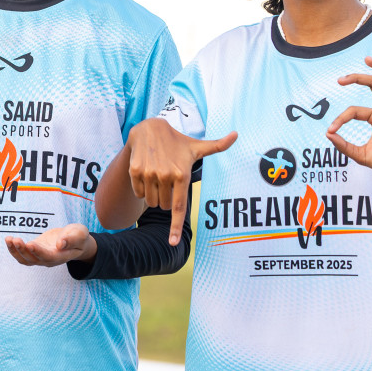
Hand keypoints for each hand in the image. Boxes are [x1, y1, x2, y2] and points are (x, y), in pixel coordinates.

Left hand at [5, 224, 96, 266]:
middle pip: (33, 260)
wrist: (75, 239)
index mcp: (60, 256)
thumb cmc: (78, 236)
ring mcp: (40, 257)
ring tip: (9, 239)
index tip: (30, 244)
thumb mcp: (79, 234)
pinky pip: (22, 254)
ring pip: (25, 259)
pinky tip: (9, 240)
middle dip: (23, 250)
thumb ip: (71, 239)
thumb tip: (60, 244)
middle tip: (16, 239)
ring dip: (15, 251)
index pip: (48, 257)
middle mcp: (49, 260)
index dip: (38, 252)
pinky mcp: (34, 251)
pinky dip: (14, 249)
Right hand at [127, 117, 236, 244]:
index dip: (175, 227)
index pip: (179, 207)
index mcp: (182, 174)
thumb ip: (218, 146)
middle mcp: (165, 175)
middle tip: (167, 180)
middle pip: (164, 205)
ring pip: (150, 201)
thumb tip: (236, 135)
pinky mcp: (134, 171)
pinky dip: (142, 189)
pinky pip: (138, 193)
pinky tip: (146, 174)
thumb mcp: (196, 146)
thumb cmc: (177, 141)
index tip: (173, 242)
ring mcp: (148, 173)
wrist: (149, 128)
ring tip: (157, 176)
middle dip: (166, 199)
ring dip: (154, 195)